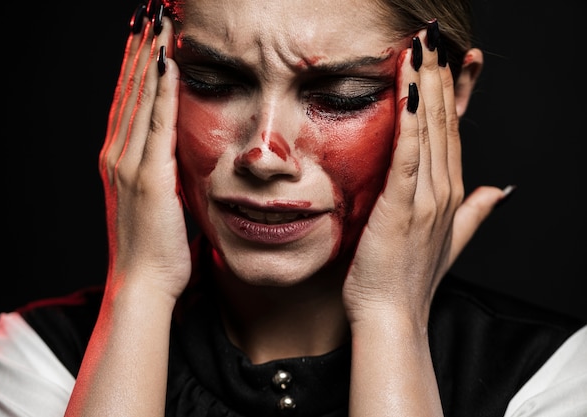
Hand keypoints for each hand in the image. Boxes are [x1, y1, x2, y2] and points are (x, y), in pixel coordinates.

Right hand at [98, 9, 190, 299]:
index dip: (135, 67)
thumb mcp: (157, 204)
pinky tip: (168, 63)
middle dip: (138, 51)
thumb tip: (179, 157)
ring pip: (138, 99)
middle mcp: (118, 156)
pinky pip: (156, 124)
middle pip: (128, 92)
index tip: (145, 38)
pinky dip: (161, 90)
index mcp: (120, 162)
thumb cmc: (154, 249)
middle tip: (147, 15)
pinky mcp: (149, 177)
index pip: (128, 103)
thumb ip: (163, 175)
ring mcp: (130, 165)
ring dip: (148, 58)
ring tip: (156, 24)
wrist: (143, 284)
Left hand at [343, 28, 505, 323]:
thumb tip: (497, 191)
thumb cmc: (410, 280)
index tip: (448, 57)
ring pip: (430, 130)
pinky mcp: (403, 207)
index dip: (451, 91)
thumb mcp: (449, 241)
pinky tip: (404, 90)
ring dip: (425, 86)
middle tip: (433, 35)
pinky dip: (407, 121)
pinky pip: (408, 156)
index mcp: (452, 194)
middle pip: (444, 122)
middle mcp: (446, 190)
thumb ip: (475, 213)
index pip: (452, 131)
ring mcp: (427, 198)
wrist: (394, 317)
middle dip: (439, 75)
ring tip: (421, 47)